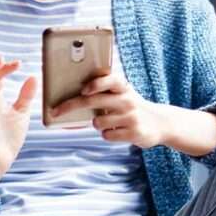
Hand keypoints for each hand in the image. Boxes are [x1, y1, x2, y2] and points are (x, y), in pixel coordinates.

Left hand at [51, 74, 168, 148]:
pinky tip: (117, 130)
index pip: (110, 80)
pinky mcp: (134, 133)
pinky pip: (107, 135)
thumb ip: (103, 90)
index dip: (96, 84)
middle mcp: (127, 100)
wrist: (160, 123)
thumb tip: (73, 93)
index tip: (83, 90)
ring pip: (98, 122)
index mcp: (123, 87)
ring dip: (97, 123)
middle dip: (70, 106)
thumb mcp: (122, 93)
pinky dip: (107, 134)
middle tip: (55, 111)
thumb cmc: (131, 106)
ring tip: (109, 121)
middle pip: (93, 102)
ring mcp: (131, 117)